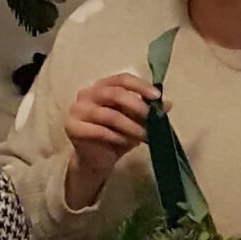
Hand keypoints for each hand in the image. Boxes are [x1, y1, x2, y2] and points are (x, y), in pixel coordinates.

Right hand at [62, 71, 154, 210]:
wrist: (97, 160)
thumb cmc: (116, 136)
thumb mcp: (135, 121)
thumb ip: (147, 110)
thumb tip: (168, 104)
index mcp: (101, 87)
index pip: (121, 79)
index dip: (140, 86)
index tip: (156, 97)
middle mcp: (87, 94)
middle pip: (114, 93)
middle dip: (137, 106)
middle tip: (153, 119)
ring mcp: (77, 110)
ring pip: (110, 115)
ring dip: (131, 126)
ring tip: (145, 136)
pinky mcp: (72, 127)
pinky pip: (99, 130)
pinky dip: (117, 136)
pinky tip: (127, 142)